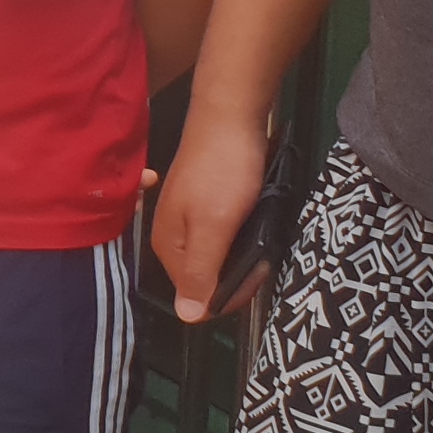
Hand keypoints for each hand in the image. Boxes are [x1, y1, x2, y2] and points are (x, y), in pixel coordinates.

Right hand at [150, 99, 273, 323]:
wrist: (230, 115)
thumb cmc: (222, 172)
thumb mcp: (214, 226)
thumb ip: (200, 272)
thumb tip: (186, 318)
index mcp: (168, 247)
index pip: (197, 296)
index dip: (230, 293)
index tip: (256, 272)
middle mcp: (174, 237)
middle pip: (207, 278)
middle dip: (239, 273)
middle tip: (264, 252)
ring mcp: (189, 219)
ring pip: (219, 257)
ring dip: (244, 255)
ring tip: (264, 235)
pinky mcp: (206, 204)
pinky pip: (225, 236)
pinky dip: (243, 235)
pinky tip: (256, 222)